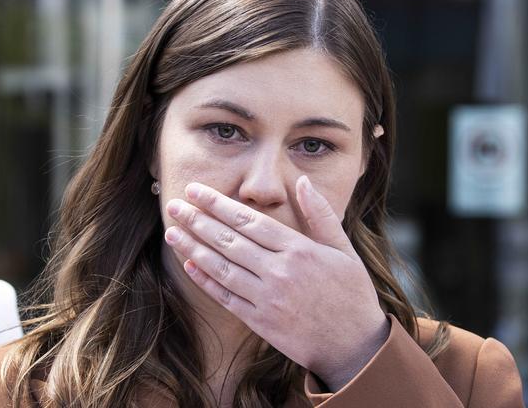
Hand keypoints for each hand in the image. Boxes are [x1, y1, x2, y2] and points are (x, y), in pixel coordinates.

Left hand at [164, 175, 389, 390]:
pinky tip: (189, 266)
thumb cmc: (352, 293)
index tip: (196, 191)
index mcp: (299, 250)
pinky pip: (226, 297)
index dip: (218, 204)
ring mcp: (267, 299)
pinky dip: (206, 281)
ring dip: (193, 248)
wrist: (355, 347)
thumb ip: (320, 214)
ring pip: (222, 267)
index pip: (249, 220)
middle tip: (174, 205)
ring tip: (172, 231)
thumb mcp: (344, 249)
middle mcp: (279, 272)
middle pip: (229, 241)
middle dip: (197, 220)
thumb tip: (302, 181)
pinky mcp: (260, 322)